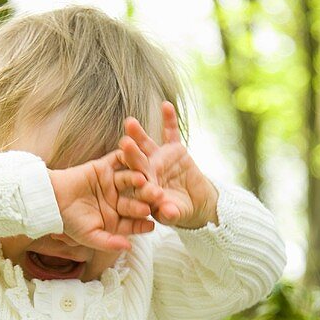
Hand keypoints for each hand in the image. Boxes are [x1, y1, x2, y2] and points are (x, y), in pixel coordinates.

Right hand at [47, 149, 157, 251]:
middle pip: (134, 200)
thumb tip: (128, 247)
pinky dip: (124, 156)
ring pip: (128, 180)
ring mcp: (112, 183)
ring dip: (136, 178)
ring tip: (142, 179)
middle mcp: (117, 201)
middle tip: (157, 197)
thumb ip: (109, 243)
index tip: (151, 225)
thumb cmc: (68, 221)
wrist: (50, 200)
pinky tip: (132, 154)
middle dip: (144, 199)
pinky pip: (117, 160)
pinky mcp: (105, 167)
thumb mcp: (89, 236)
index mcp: (116, 219)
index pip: (133, 223)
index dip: (141, 224)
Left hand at [117, 101, 218, 229]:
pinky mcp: (174, 149)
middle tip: (124, 143)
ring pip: (146, 144)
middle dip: (130, 153)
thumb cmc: (179, 211)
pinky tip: (166, 105)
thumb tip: (168, 214)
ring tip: (130, 122)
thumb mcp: (176, 214)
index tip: (134, 175)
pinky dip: (169, 119)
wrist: (196, 202)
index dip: (135, 178)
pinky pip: (171, 133)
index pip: (137, 181)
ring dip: (138, 133)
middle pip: (136, 160)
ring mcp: (159, 158)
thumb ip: (171, 213)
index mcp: (143, 187)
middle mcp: (147, 170)